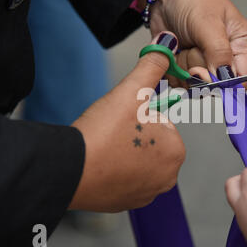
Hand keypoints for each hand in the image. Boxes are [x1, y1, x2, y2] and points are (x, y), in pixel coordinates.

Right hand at [69, 32, 184, 212]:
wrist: (70, 170)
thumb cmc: (105, 132)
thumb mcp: (132, 91)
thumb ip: (152, 66)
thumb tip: (168, 43)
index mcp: (176, 151)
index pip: (160, 122)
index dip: (138, 114)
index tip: (122, 119)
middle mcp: (167, 177)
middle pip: (150, 142)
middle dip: (133, 134)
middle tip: (112, 132)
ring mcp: (147, 194)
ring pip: (136, 160)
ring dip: (124, 151)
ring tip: (105, 147)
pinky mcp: (126, 204)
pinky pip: (124, 179)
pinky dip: (114, 171)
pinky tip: (100, 164)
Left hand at [147, 0, 246, 86]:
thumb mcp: (208, 23)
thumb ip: (219, 53)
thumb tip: (225, 81)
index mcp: (243, 47)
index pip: (241, 81)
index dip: (222, 85)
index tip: (202, 72)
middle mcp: (227, 61)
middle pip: (215, 87)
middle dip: (197, 69)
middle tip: (191, 46)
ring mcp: (206, 66)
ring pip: (195, 87)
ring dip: (182, 68)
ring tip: (183, 44)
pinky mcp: (187, 69)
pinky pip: (180, 83)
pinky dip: (172, 70)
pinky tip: (174, 52)